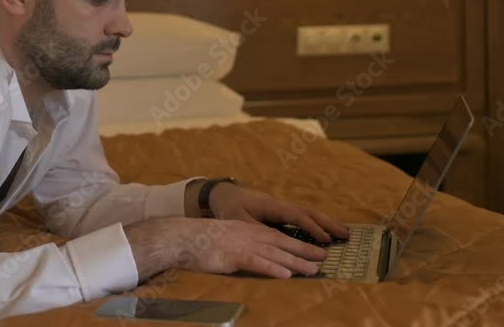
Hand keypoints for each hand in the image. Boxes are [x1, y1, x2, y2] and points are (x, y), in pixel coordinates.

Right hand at [124, 217, 327, 279]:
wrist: (178, 237)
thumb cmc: (198, 242)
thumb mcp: (223, 242)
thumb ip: (240, 249)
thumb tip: (253, 260)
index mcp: (246, 230)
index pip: (277, 236)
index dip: (297, 243)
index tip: (315, 250)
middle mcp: (248, 234)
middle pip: (282, 243)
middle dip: (304, 251)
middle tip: (324, 259)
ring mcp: (241, 244)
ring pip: (274, 253)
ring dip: (295, 261)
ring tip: (314, 270)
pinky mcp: (232, 256)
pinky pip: (256, 262)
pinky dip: (272, 268)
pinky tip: (285, 274)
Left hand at [207, 182, 349, 243]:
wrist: (225, 194)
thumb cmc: (230, 207)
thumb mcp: (238, 220)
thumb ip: (254, 231)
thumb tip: (270, 243)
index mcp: (272, 205)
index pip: (296, 216)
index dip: (311, 228)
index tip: (325, 239)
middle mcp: (281, 204)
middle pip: (309, 212)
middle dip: (328, 223)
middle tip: (347, 235)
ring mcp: (283, 207)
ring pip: (309, 213)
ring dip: (328, 222)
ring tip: (346, 233)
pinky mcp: (283, 211)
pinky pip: (304, 216)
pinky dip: (319, 223)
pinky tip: (328, 231)